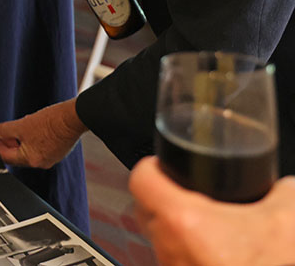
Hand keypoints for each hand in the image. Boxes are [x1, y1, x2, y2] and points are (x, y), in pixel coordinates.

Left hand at [0, 99, 87, 168]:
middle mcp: (42, 162)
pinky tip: (29, 129)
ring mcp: (51, 157)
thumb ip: (6, 130)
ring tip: (13, 130)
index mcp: (31, 159)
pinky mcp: (58, 149)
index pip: (8, 157)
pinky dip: (31, 140)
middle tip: (0, 135)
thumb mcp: (22, 125)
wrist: (74, 117)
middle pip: (18, 156)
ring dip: (19, 142)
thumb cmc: (51, 122)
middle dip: (7, 145)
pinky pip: (39, 147)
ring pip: (29, 151)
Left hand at [130, 157, 294, 265]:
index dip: (156, 166)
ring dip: (179, 232)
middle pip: (147, 210)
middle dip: (167, 200)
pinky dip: (191, 255)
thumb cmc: (277, 263)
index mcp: (185, 220)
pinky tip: (216, 254)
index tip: (169, 166)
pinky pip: (176, 262)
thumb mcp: (289, 217)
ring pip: (160, 241)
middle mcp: (170, 249)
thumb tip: (280, 186)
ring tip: (209, 228)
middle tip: (193, 196)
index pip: (142, 177)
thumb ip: (280, 189)